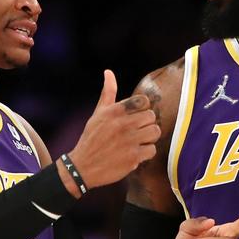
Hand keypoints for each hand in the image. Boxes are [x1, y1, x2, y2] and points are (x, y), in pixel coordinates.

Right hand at [65, 70, 160, 189]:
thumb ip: (108, 92)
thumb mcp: (98, 113)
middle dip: (146, 124)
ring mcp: (129, 141)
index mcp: (114, 111)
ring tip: (139, 141)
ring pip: (155, 132)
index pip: (143, 101)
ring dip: (149, 137)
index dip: (142, 109)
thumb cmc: (92, 138)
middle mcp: (122, 124)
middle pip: (151, 117)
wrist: (83, 166)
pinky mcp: (133, 157)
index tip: (136, 116)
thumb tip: (108, 71)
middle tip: (137, 131)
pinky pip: (152, 150)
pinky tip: (135, 153)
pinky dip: (146, 153)